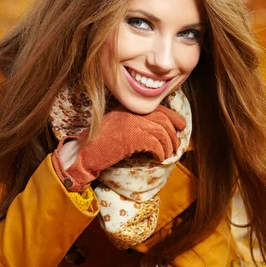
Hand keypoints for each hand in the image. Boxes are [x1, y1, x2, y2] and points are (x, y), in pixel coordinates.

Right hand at [51, 104, 185, 191]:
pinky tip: (159, 159)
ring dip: (169, 145)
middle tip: (177, 145)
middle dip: (174, 133)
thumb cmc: (98, 144)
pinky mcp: (132, 137)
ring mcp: (131, 123)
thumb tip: (156, 131)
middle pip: (163, 119)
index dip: (173, 116)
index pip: (157, 108)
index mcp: (127, 108)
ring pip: (161, 132)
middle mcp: (130, 113)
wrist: (84, 153)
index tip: (181, 125)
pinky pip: (155, 144)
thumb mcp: (117, 127)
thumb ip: (134, 124)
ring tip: (169, 154)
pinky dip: (160, 152)